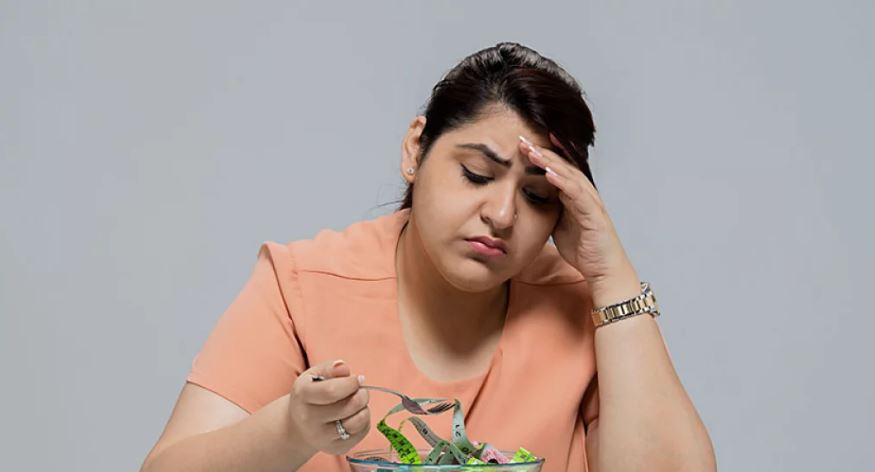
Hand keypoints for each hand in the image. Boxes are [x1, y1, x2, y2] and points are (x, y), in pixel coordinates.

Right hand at [287, 360, 370, 455]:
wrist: (299, 426)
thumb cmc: (311, 395)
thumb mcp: (314, 375)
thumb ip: (330, 368)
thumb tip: (344, 368)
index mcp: (303, 396)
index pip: (331, 391)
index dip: (351, 383)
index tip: (358, 379)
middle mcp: (309, 420)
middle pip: (348, 406)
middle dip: (362, 394)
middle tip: (361, 390)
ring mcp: (322, 438)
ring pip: (357, 422)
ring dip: (364, 408)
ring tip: (357, 403)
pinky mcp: (335, 449)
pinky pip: (361, 432)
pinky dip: (364, 421)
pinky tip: (354, 416)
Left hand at [518, 135, 639, 304]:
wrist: (604, 271)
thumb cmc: (584, 249)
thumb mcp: (559, 225)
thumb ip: (550, 210)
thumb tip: (529, 203)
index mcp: (575, 195)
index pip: (558, 169)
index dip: (541, 156)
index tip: (522, 144)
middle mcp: (584, 194)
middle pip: (563, 166)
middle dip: (542, 152)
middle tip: (523, 139)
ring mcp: (590, 202)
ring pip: (569, 175)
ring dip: (550, 162)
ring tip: (532, 151)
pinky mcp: (593, 214)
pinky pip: (577, 194)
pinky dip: (563, 182)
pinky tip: (549, 173)